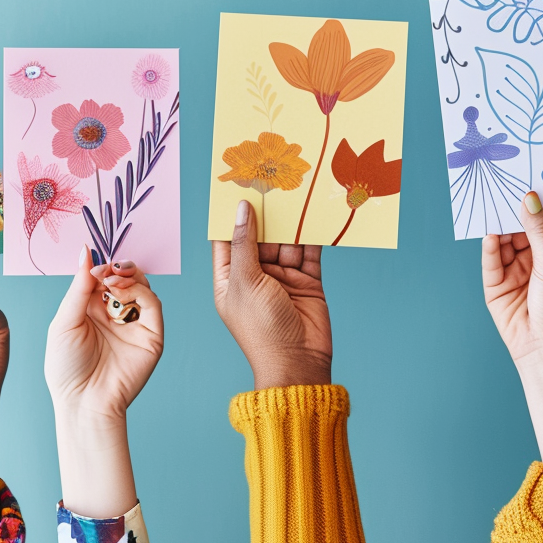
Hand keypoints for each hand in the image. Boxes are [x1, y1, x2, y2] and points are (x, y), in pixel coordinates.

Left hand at [45, 248, 163, 422]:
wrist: (84, 401)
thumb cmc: (66, 367)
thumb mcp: (64, 321)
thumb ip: (78, 287)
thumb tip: (86, 253)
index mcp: (92, 309)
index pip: (103, 276)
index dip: (101, 265)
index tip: (95, 261)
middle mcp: (115, 314)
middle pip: (126, 278)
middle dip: (119, 267)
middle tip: (109, 268)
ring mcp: (134, 323)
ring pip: (142, 286)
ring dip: (129, 277)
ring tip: (112, 281)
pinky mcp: (151, 334)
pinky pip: (153, 305)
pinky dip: (140, 292)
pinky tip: (121, 293)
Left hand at [212, 200, 331, 388]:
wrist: (299, 363)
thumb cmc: (262, 328)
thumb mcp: (246, 282)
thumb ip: (245, 243)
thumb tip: (242, 208)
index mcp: (230, 280)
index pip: (227, 239)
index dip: (231, 214)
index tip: (237, 184)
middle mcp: (255, 276)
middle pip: (259, 236)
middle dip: (266, 212)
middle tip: (272, 179)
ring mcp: (282, 278)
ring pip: (285, 241)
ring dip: (290, 220)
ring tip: (294, 189)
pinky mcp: (307, 281)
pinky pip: (308, 251)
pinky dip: (312, 234)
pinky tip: (315, 212)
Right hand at [481, 193, 542, 465]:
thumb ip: (538, 230)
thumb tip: (529, 197)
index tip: (539, 170)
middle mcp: (542, 255)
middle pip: (527, 223)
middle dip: (517, 205)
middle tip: (508, 178)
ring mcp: (518, 267)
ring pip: (506, 237)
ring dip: (500, 221)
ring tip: (493, 199)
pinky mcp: (497, 281)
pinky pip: (491, 257)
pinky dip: (490, 243)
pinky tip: (489, 230)